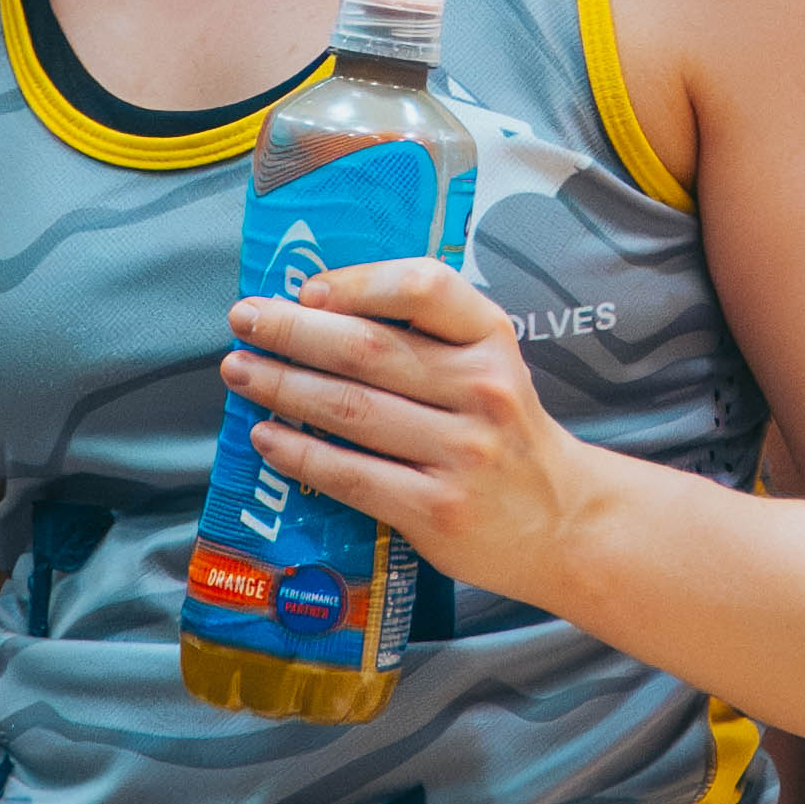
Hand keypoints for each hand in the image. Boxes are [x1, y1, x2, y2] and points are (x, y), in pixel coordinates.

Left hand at [222, 256, 600, 603]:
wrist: (564, 521)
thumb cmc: (507, 433)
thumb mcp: (490, 364)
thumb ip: (427, 337)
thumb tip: (320, 309)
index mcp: (491, 340)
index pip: (423, 288)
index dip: (357, 282)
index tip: (306, 288)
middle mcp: (481, 390)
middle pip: (368, 349)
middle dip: (293, 332)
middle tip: (244, 320)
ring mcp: (461, 453)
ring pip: (351, 409)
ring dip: (282, 387)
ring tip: (241, 372)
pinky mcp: (437, 509)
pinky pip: (351, 475)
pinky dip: (300, 454)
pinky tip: (266, 438)